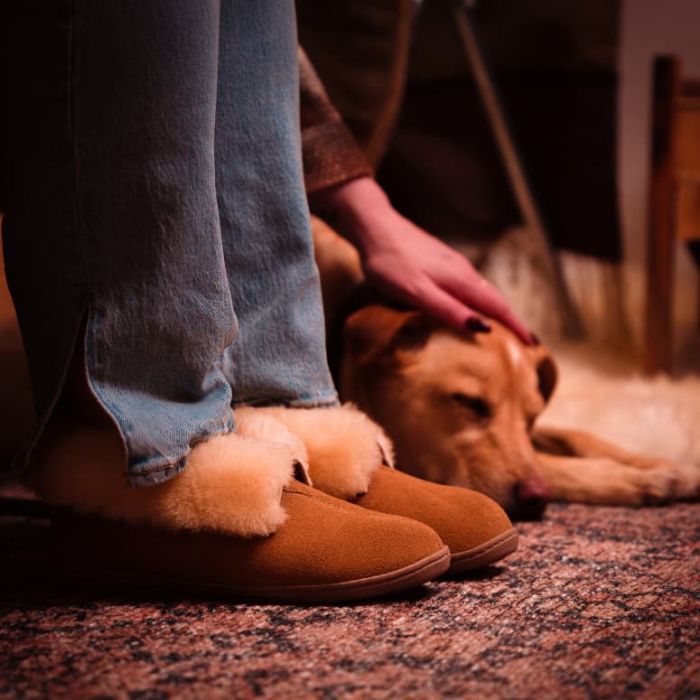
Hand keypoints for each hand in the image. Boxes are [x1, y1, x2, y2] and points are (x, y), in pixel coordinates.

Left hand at [310, 177, 533, 343]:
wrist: (374, 227)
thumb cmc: (390, 263)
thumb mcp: (416, 292)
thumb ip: (448, 310)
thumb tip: (484, 328)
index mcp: (461, 280)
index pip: (497, 308)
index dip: (516, 327)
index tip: (533, 346)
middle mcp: (463, 271)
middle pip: (495, 300)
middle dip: (513, 321)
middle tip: (525, 344)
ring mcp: (452, 265)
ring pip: (483, 292)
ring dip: (498, 311)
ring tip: (504, 331)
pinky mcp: (441, 262)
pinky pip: (470, 286)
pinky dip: (480, 301)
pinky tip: (472, 308)